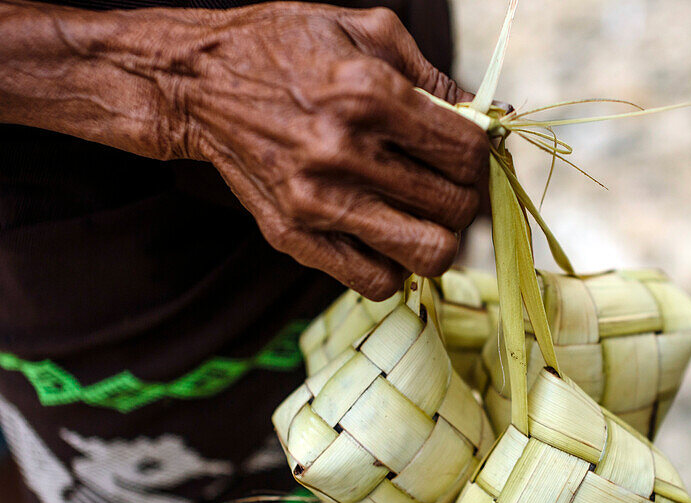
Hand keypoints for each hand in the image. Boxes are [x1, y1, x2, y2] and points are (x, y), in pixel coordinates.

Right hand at [174, 4, 488, 297]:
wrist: (197, 82)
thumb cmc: (287, 48)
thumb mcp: (367, 31)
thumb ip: (435, 76)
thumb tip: (493, 121)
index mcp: (367, 93)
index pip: (467, 153)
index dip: (483, 157)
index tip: (470, 153)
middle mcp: (343, 152)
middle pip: (455, 207)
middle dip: (466, 197)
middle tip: (448, 184)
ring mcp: (317, 202)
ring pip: (428, 254)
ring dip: (439, 238)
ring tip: (424, 216)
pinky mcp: (294, 237)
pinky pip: (378, 282)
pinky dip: (396, 267)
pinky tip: (387, 237)